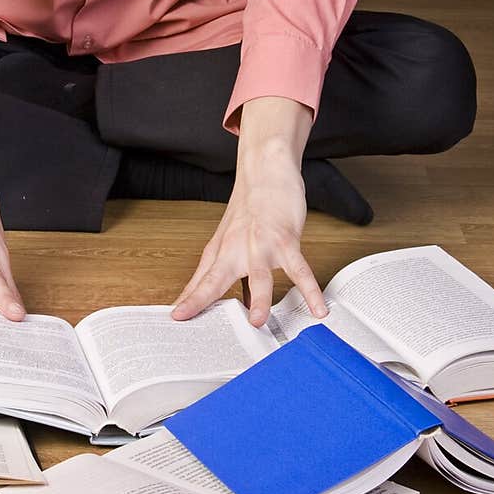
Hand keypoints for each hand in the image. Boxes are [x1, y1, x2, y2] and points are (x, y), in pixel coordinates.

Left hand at [171, 142, 326, 327]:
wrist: (266, 170)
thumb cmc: (249, 206)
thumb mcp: (233, 241)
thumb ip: (232, 274)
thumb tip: (237, 304)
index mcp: (220, 251)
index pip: (200, 280)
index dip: (188, 299)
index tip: (176, 319)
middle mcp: (236, 249)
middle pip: (217, 278)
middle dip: (205, 300)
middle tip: (195, 323)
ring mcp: (261, 244)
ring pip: (258, 274)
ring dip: (259, 298)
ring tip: (258, 322)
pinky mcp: (286, 239)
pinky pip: (299, 268)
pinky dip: (310, 289)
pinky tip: (318, 308)